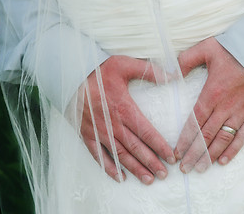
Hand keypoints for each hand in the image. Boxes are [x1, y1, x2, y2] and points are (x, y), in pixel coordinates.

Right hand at [79, 56, 175, 184]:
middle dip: (151, 162)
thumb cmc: (99, 71)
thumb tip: (172, 76)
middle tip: (163, 175)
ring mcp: (99, 131)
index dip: (160, 146)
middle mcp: (113, 124)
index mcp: (124, 109)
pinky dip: (109, 167)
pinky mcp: (87, 134)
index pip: (147, 132)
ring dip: (134, 168)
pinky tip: (119, 177)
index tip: (171, 158)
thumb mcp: (124, 64)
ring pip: (120, 155)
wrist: (71, 76)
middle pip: (136, 148)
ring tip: (148, 179)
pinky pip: (98, 155)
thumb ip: (149, 71)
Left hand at [174, 37, 243, 172]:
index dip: (185, 139)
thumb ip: (186, 60)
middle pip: (206, 135)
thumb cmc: (235, 49)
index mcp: (212, 92)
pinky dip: (233, 150)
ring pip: (223, 139)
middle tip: (184, 168)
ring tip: (200, 168)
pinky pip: (243, 136)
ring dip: (210, 156)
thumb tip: (171, 74)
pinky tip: (223, 161)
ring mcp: (241, 112)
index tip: (176, 152)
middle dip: (193, 153)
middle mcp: (226, 106)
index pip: (195, 121)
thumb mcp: (206, 48)